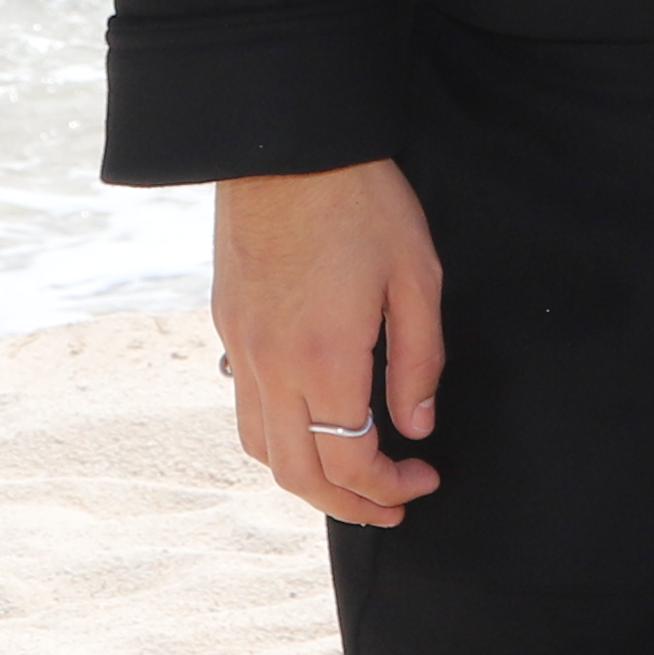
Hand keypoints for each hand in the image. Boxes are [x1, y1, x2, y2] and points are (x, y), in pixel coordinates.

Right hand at [216, 160, 447, 525]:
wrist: (286, 149)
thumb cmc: (362, 202)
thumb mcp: (416, 276)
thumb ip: (418, 360)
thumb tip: (417, 426)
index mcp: (324, 359)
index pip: (350, 460)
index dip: (388, 486)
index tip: (425, 479)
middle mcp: (270, 367)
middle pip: (298, 474)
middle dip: (348, 504)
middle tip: (393, 506)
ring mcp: (241, 350)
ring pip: (260, 450)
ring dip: (306, 479)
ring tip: (352, 479)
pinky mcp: (228, 328)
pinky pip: (244, 410)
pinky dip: (278, 439)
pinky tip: (313, 425)